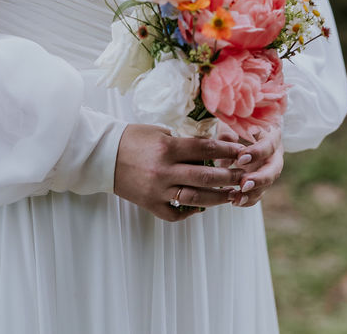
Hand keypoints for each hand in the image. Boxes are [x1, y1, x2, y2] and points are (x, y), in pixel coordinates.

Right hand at [113, 124, 244, 221]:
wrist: (102, 156)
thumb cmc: (132, 138)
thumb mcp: (159, 131)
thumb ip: (184, 141)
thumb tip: (213, 146)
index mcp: (167, 148)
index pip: (205, 149)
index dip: (227, 152)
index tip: (242, 153)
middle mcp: (164, 170)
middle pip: (206, 177)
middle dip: (230, 177)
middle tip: (244, 176)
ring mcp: (157, 190)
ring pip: (196, 198)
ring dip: (218, 198)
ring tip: (232, 195)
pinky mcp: (149, 204)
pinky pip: (175, 214)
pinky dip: (190, 212)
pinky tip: (202, 206)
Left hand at [228, 126, 283, 207]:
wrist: (247, 128)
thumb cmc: (238, 122)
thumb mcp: (233, 122)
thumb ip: (229, 133)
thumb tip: (223, 149)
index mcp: (271, 135)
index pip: (269, 145)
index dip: (257, 153)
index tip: (240, 158)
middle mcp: (274, 154)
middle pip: (274, 170)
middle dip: (259, 179)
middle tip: (243, 184)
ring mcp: (269, 169)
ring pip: (267, 185)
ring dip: (252, 193)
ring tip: (235, 199)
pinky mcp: (261, 181)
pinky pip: (258, 193)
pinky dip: (247, 199)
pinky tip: (234, 201)